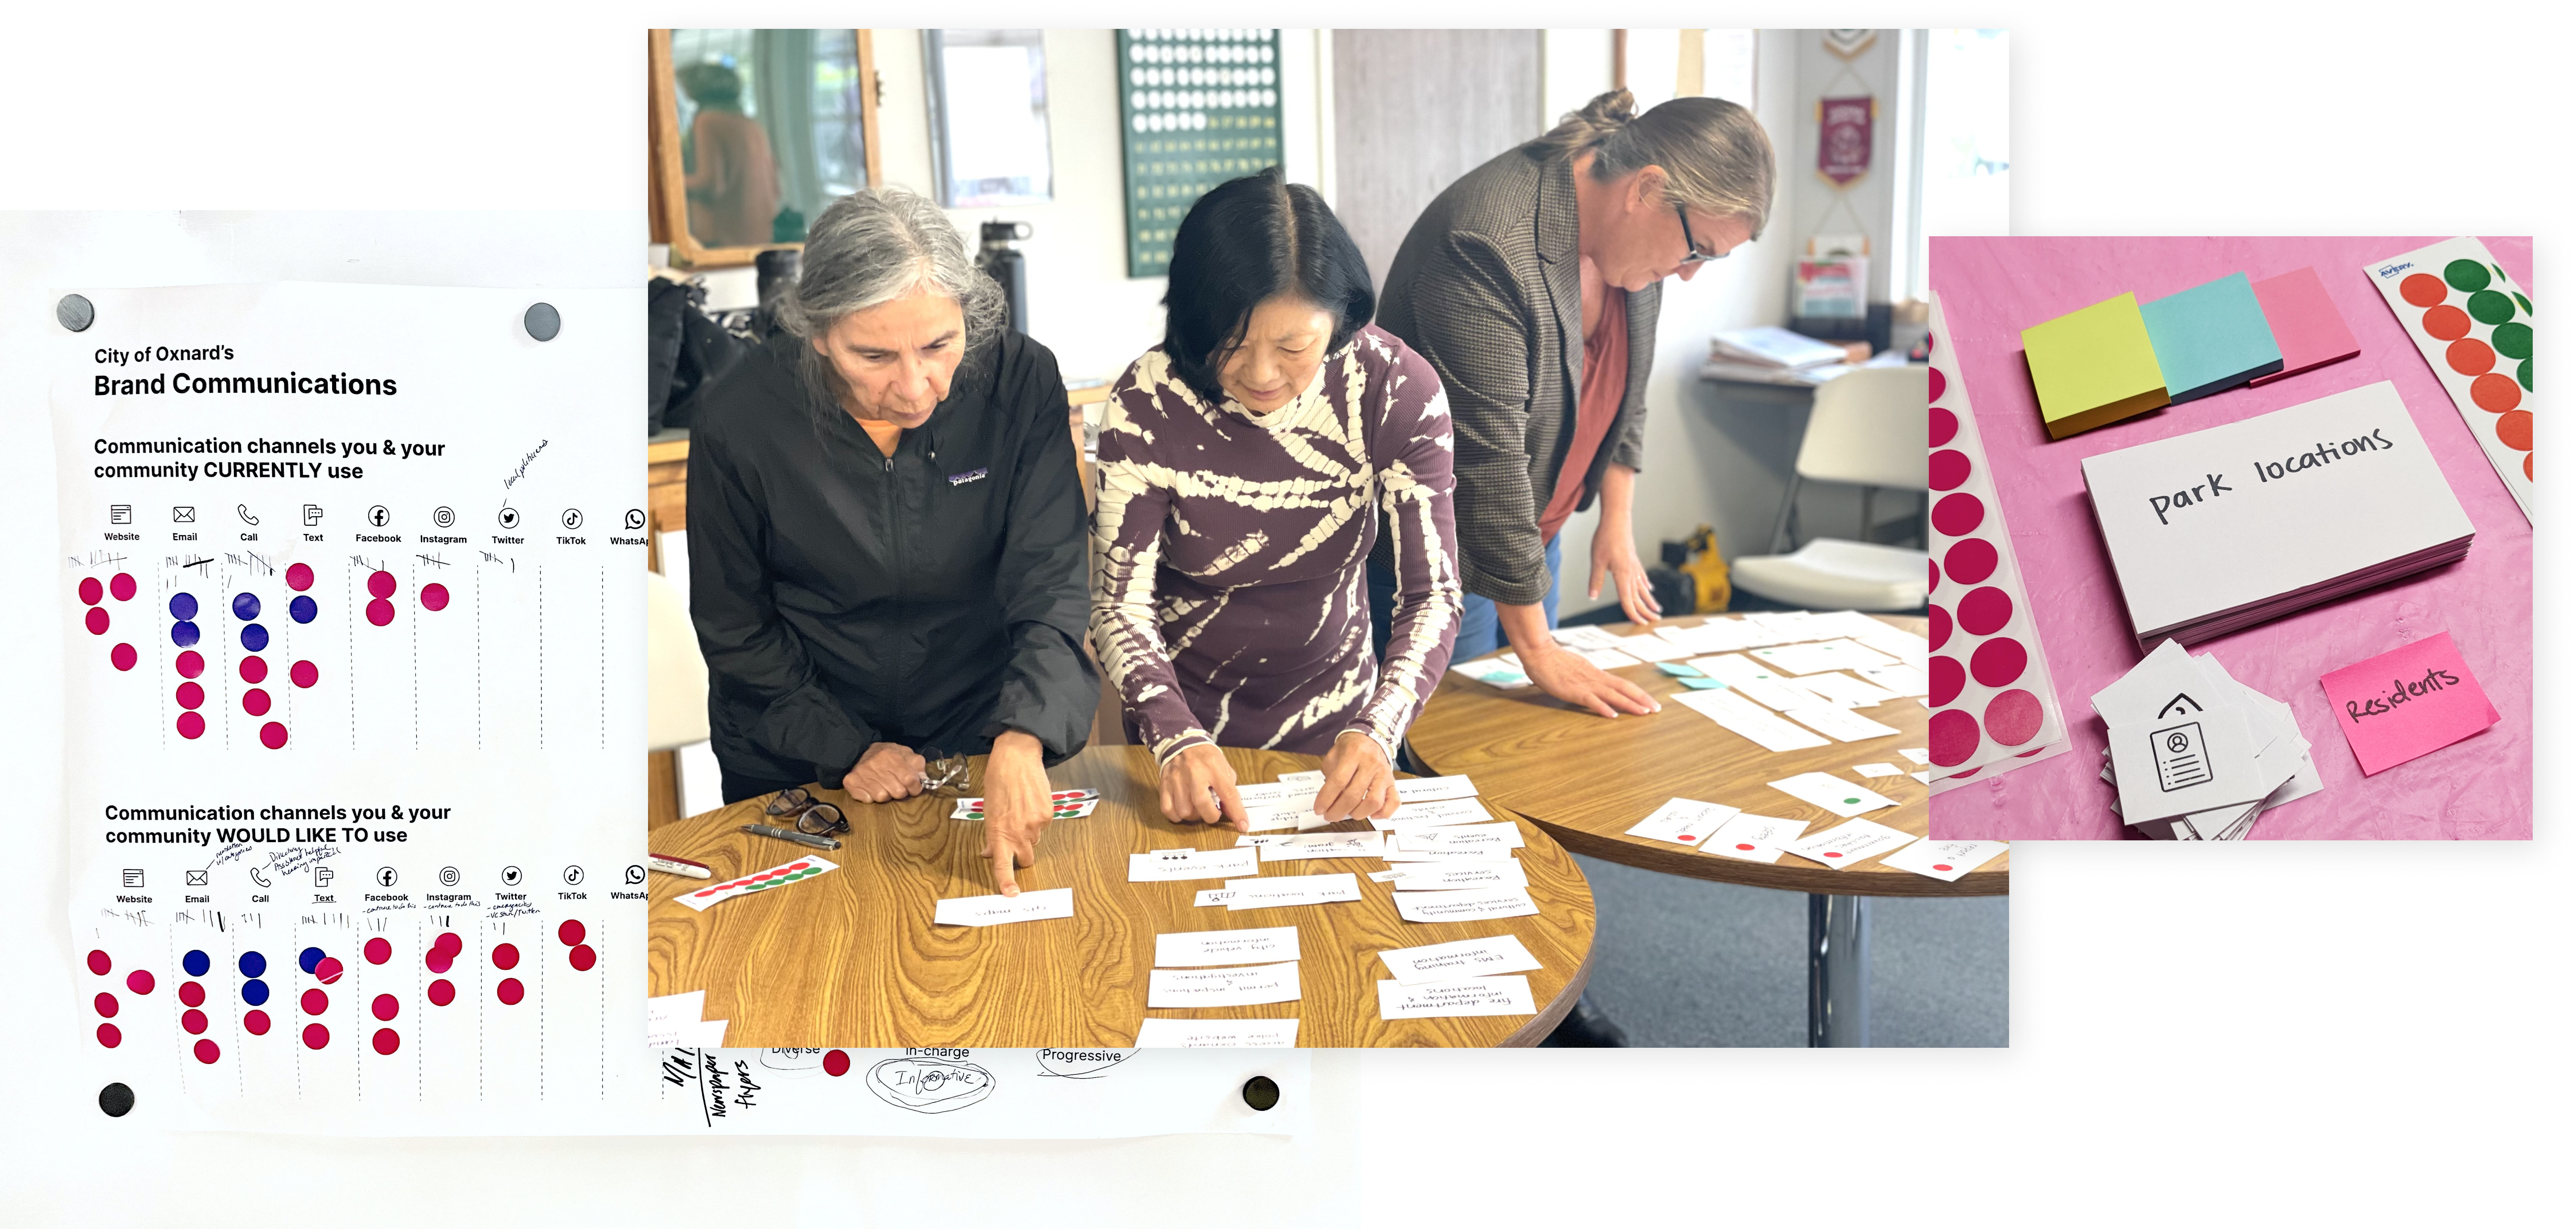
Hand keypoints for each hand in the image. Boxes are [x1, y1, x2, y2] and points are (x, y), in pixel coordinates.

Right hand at [842, 742, 926, 802]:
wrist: (858, 751)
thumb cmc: (885, 754)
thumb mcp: (903, 752)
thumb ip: (916, 763)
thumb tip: (923, 778)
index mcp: (890, 755)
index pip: (909, 779)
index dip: (915, 787)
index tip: (914, 788)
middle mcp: (875, 764)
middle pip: (898, 792)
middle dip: (901, 791)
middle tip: (897, 785)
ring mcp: (861, 774)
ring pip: (882, 797)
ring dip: (886, 794)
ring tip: (883, 785)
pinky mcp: (850, 782)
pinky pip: (868, 800)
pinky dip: (871, 797)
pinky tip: (871, 787)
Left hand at [980, 731, 1052, 896]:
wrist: (1017, 758)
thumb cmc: (998, 782)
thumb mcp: (988, 810)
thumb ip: (991, 835)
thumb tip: (989, 852)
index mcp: (999, 832)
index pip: (1002, 864)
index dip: (1007, 881)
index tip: (1012, 894)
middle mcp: (1019, 832)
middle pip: (1026, 859)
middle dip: (1021, 855)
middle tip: (1015, 838)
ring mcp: (1036, 824)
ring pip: (1035, 840)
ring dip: (1029, 833)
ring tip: (1021, 810)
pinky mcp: (1048, 814)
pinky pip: (1044, 826)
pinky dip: (1038, 819)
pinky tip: (1031, 803)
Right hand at [1158, 743, 1247, 832]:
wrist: (1181, 742)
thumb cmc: (1206, 758)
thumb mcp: (1223, 768)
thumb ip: (1229, 790)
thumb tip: (1231, 813)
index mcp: (1214, 768)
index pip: (1228, 793)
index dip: (1237, 812)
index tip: (1242, 825)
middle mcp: (1194, 774)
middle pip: (1202, 804)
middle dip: (1211, 816)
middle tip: (1213, 813)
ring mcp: (1177, 780)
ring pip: (1184, 811)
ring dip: (1194, 816)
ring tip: (1197, 809)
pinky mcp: (1164, 785)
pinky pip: (1168, 810)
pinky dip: (1177, 816)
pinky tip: (1183, 810)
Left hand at [1312, 731, 1397, 822]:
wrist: (1371, 737)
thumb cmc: (1349, 749)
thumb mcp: (1333, 755)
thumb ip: (1330, 776)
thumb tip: (1327, 802)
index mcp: (1354, 754)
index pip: (1339, 781)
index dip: (1326, 798)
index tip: (1318, 810)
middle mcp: (1371, 764)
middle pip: (1354, 795)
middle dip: (1338, 811)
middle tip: (1329, 816)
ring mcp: (1384, 774)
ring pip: (1374, 802)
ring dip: (1358, 813)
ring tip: (1349, 813)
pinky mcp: (1393, 783)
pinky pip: (1393, 802)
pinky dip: (1384, 813)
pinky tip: (1371, 815)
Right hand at [1520, 642, 1659, 718]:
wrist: (1540, 653)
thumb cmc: (1555, 661)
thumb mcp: (1577, 669)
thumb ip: (1588, 677)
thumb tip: (1596, 685)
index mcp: (1597, 674)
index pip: (1623, 684)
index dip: (1639, 693)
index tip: (1650, 701)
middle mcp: (1596, 678)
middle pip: (1625, 688)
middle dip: (1642, 699)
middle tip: (1657, 709)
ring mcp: (1586, 684)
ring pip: (1614, 695)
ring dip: (1630, 704)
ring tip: (1645, 712)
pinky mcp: (1574, 691)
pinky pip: (1592, 701)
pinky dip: (1603, 708)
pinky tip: (1613, 715)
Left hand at [1589, 528, 1663, 627]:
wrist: (1616, 521)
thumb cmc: (1606, 538)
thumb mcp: (1597, 561)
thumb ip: (1596, 580)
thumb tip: (1592, 596)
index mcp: (1623, 575)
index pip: (1628, 600)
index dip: (1633, 614)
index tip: (1640, 624)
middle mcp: (1632, 573)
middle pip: (1639, 597)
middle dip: (1646, 611)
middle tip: (1654, 622)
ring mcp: (1635, 567)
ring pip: (1643, 588)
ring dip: (1649, 600)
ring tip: (1657, 609)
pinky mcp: (1634, 560)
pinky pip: (1642, 577)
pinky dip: (1646, 585)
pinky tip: (1649, 589)